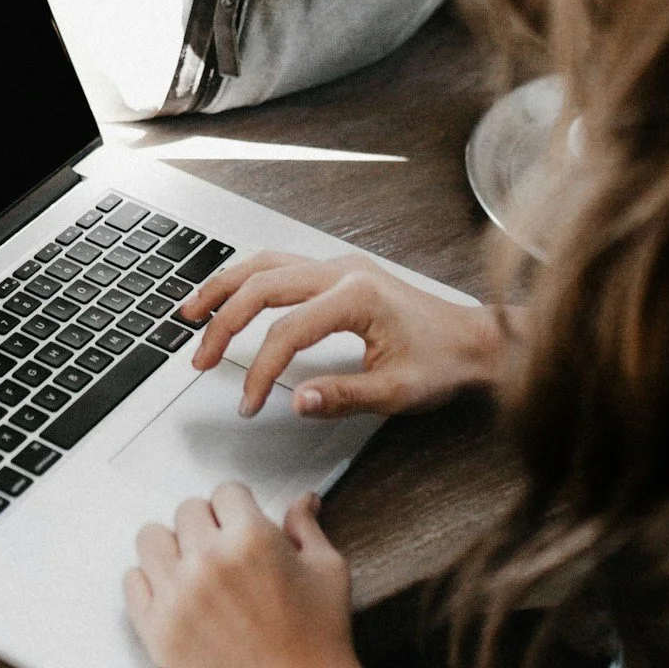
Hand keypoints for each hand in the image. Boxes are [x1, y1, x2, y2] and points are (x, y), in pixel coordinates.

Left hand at [124, 484, 381, 667]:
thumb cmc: (321, 643)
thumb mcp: (328, 572)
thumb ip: (306, 528)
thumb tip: (303, 501)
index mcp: (251, 538)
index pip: (225, 492)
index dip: (238, 509)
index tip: (241, 525)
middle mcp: (208, 561)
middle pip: (186, 511)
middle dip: (208, 525)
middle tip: (223, 552)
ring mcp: (177, 596)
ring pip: (151, 538)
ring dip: (173, 548)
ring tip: (193, 569)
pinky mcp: (157, 631)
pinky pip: (132, 582)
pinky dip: (150, 583)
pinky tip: (175, 594)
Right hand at [181, 250, 505, 417]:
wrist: (476, 340)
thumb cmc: (444, 363)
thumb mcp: (398, 392)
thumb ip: (344, 396)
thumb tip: (296, 400)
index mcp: (356, 297)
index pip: (286, 332)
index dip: (260, 371)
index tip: (249, 403)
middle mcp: (343, 271)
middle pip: (262, 285)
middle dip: (223, 323)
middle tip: (200, 359)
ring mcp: (340, 265)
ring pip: (265, 263)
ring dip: (225, 287)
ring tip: (192, 313)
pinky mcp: (340, 271)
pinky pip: (280, 264)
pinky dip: (247, 279)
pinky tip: (230, 295)